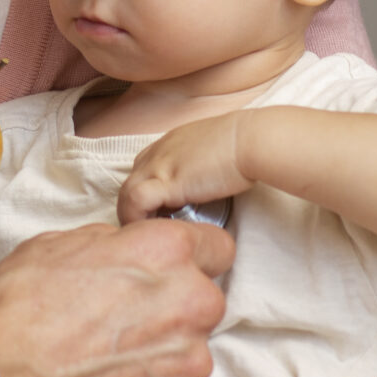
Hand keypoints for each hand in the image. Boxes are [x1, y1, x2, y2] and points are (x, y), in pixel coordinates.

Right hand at [0, 219, 231, 376]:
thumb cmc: (16, 311)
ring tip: (105, 369)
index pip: (217, 247)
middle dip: (173, 314)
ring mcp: (190, 364)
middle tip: (121, 329)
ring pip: (190, 357)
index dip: (192, 260)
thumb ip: (113, 244)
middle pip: (203, 305)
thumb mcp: (58, 245)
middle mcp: (191, 303)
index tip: (173, 275)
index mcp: (165, 251)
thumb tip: (126, 250)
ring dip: (160, 362)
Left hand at [116, 112, 253, 224]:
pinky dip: (137, 218)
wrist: (251, 140)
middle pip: (130, 182)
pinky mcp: (167, 181)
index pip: (143, 169)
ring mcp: (160, 165)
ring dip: (131, 216)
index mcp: (170, 144)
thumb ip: (203, 165)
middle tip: (148, 230)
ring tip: (147, 236)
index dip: (146, 192)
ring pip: (125, 192)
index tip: (157, 213)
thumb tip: (209, 183)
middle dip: (133, 208)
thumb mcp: (215, 151)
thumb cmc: (245, 145)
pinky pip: (135, 201)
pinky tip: (154, 232)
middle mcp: (159, 151)